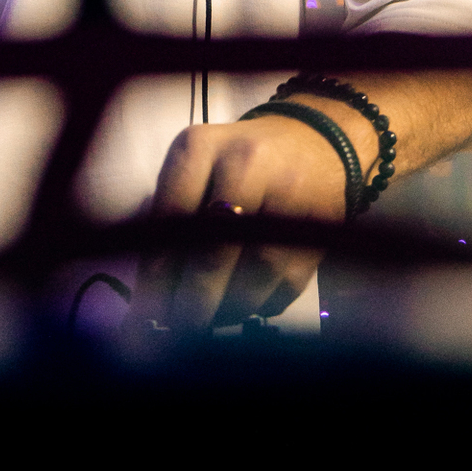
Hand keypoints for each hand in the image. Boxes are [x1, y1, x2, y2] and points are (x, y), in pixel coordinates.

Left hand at [134, 113, 356, 331]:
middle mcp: (245, 162)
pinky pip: (289, 281)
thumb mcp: (194, 171)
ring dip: (230, 307)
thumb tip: (151, 292)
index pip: (172, 216)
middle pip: (215, 245)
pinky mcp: (322, 224)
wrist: (311, 142)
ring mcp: (289, 192)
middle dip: (194, 297)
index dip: (160, 271)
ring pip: (257, 269)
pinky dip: (263, 304)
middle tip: (181, 328)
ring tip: (212, 320)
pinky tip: (247, 305)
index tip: (149, 311)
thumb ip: (171, 220)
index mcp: (200, 147)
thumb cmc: (235, 162)